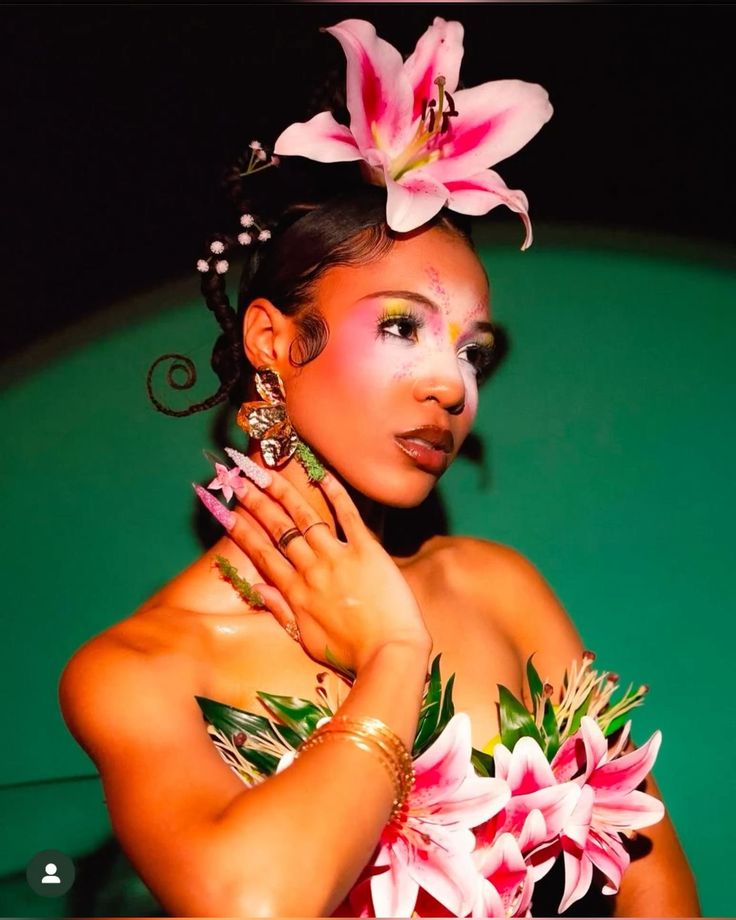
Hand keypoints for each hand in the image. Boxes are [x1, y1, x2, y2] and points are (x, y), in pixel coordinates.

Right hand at [225, 465, 430, 673]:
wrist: (389, 653)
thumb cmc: (350, 653)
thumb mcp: (307, 640)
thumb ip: (281, 611)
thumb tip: (257, 589)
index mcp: (296, 593)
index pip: (262, 554)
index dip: (241, 531)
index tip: (224, 511)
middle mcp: (311, 570)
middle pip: (279, 530)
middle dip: (255, 503)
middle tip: (238, 479)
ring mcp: (338, 557)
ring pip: (305, 518)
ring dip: (283, 492)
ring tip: (265, 472)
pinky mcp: (366, 550)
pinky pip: (348, 515)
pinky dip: (335, 493)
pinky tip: (321, 474)